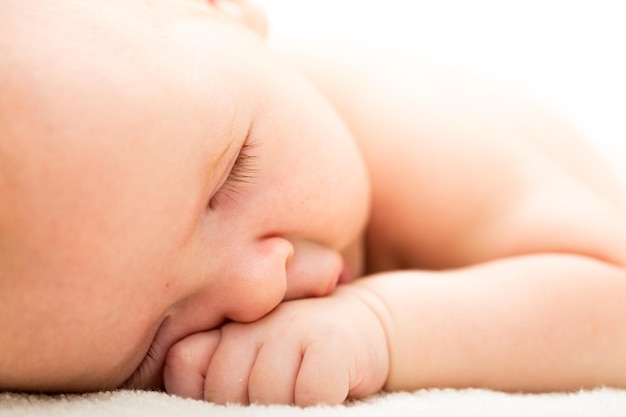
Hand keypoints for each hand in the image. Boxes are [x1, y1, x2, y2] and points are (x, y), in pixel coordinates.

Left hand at [163, 286, 388, 405]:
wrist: (362, 325)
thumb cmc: (297, 357)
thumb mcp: (248, 359)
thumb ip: (213, 372)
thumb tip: (197, 408)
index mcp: (225, 323)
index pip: (185, 364)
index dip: (204, 394)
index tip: (236, 394)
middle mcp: (252, 319)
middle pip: (224, 389)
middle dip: (248, 407)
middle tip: (278, 395)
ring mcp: (290, 326)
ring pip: (265, 396)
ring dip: (286, 408)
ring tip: (302, 391)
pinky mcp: (329, 342)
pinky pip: (308, 396)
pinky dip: (318, 405)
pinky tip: (328, 389)